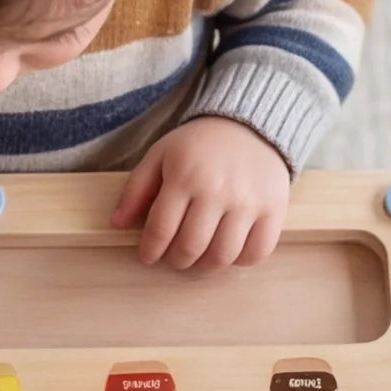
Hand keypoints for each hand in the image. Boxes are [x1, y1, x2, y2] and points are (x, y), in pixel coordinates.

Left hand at [110, 116, 290, 270]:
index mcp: (184, 177)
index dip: (150, 250)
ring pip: (222, 256)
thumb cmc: (199, 145)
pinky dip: (240, 260)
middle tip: (173, 256)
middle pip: (190, 247)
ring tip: (199, 257)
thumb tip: (117, 224)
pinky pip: (257, 252)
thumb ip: (136, 190)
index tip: (148, 255)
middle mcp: (217, 191)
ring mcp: (248, 202)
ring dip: (205, 266)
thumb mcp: (160, 156)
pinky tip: (229, 250)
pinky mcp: (273, 210)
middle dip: (176, 260)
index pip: (160, 229)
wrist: (250, 125)